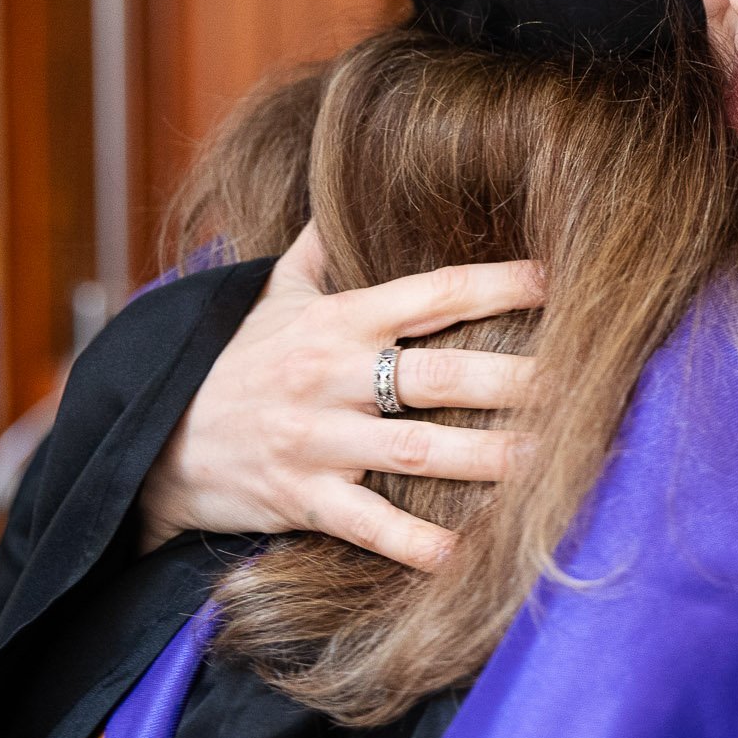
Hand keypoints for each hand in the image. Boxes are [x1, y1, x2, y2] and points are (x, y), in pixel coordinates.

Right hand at [135, 224, 545, 568]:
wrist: (151, 442)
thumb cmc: (234, 363)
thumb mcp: (271, 295)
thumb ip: (324, 247)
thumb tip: (351, 182)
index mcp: (338, 321)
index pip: (431, 292)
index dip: (497, 285)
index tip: (559, 279)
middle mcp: (332, 377)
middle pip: (438, 376)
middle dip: (514, 380)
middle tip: (586, 382)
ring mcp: (317, 442)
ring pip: (418, 452)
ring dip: (489, 460)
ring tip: (554, 464)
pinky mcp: (300, 499)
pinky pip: (368, 526)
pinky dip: (417, 546)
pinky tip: (469, 556)